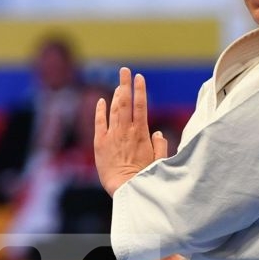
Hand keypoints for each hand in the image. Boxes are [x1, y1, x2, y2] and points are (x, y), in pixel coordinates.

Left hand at [95, 67, 169, 195]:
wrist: (126, 189)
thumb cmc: (144, 179)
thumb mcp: (158, 162)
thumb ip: (160, 146)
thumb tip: (157, 133)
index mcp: (141, 133)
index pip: (141, 106)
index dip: (140, 90)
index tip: (140, 77)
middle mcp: (126, 131)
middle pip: (125, 101)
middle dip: (125, 84)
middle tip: (125, 70)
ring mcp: (112, 135)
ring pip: (114, 109)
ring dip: (115, 94)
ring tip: (118, 83)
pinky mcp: (100, 143)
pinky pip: (99, 122)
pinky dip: (100, 110)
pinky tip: (101, 101)